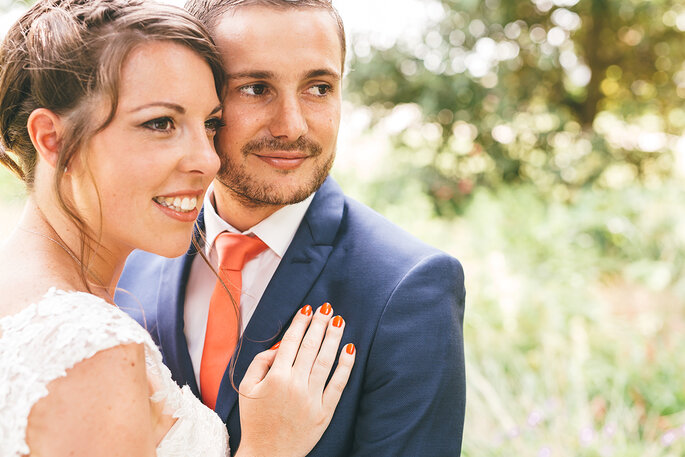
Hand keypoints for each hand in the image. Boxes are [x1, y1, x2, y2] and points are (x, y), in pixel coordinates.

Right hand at [235, 303, 354, 456]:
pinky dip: (345, 365)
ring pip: (326, 361)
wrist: (267, 455)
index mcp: (275, 377)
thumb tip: (281, 345)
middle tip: (326, 307)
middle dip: (318, 323)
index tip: (308, 308)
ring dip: (333, 338)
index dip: (300, 322)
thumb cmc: (255, 420)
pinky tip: (350, 348)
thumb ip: (260, 362)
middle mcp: (295, 385)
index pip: (291, 341)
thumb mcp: (246, 388)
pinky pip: (338, 384)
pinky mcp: (325, 412)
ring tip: (339, 321)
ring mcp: (312, 399)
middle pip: (310, 346)